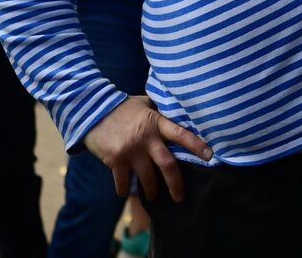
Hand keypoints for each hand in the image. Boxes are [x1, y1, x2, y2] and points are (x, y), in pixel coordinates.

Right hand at [83, 95, 213, 202]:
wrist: (91, 110)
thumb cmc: (121, 107)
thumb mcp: (144, 104)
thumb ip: (158, 113)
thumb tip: (178, 114)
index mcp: (155, 122)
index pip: (181, 134)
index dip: (196, 145)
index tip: (210, 156)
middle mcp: (145, 137)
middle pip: (168, 165)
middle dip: (176, 185)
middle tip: (180, 197)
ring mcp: (130, 150)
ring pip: (148, 179)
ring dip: (152, 191)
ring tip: (153, 196)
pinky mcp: (115, 160)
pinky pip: (124, 183)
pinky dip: (125, 190)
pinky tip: (126, 191)